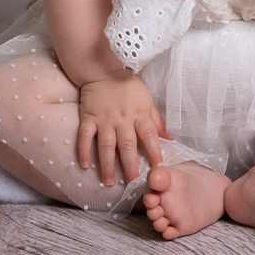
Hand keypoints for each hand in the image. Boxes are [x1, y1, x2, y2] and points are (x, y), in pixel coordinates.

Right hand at [77, 69, 172, 185]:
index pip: (149, 135)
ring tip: (109, 182)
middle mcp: (122, 118)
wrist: (103, 70)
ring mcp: (104, 119)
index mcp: (139, 114)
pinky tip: (85, 166)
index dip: (154, 151)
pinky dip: (84, 151)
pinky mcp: (88, 117)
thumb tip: (170, 138)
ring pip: (106, 145)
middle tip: (133, 183)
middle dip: (130, 166)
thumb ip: (157, 120)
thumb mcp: (147, 100)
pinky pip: (85, 136)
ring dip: (107, 164)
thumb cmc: (128, 87)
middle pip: (127, 145)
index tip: (158, 168)